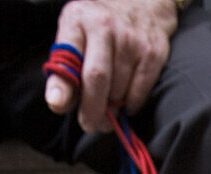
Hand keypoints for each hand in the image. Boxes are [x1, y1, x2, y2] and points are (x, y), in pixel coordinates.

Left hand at [44, 0, 178, 132]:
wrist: (142, 3)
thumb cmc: (100, 29)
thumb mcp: (75, 38)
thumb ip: (63, 70)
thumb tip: (57, 103)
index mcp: (78, 20)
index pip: (69, 58)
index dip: (64, 85)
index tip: (59, 105)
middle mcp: (105, 25)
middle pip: (97, 80)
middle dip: (92, 110)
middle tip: (90, 124)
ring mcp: (131, 39)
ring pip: (119, 91)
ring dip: (112, 110)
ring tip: (109, 110)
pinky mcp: (153, 53)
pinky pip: (139, 93)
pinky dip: (131, 105)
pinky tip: (126, 101)